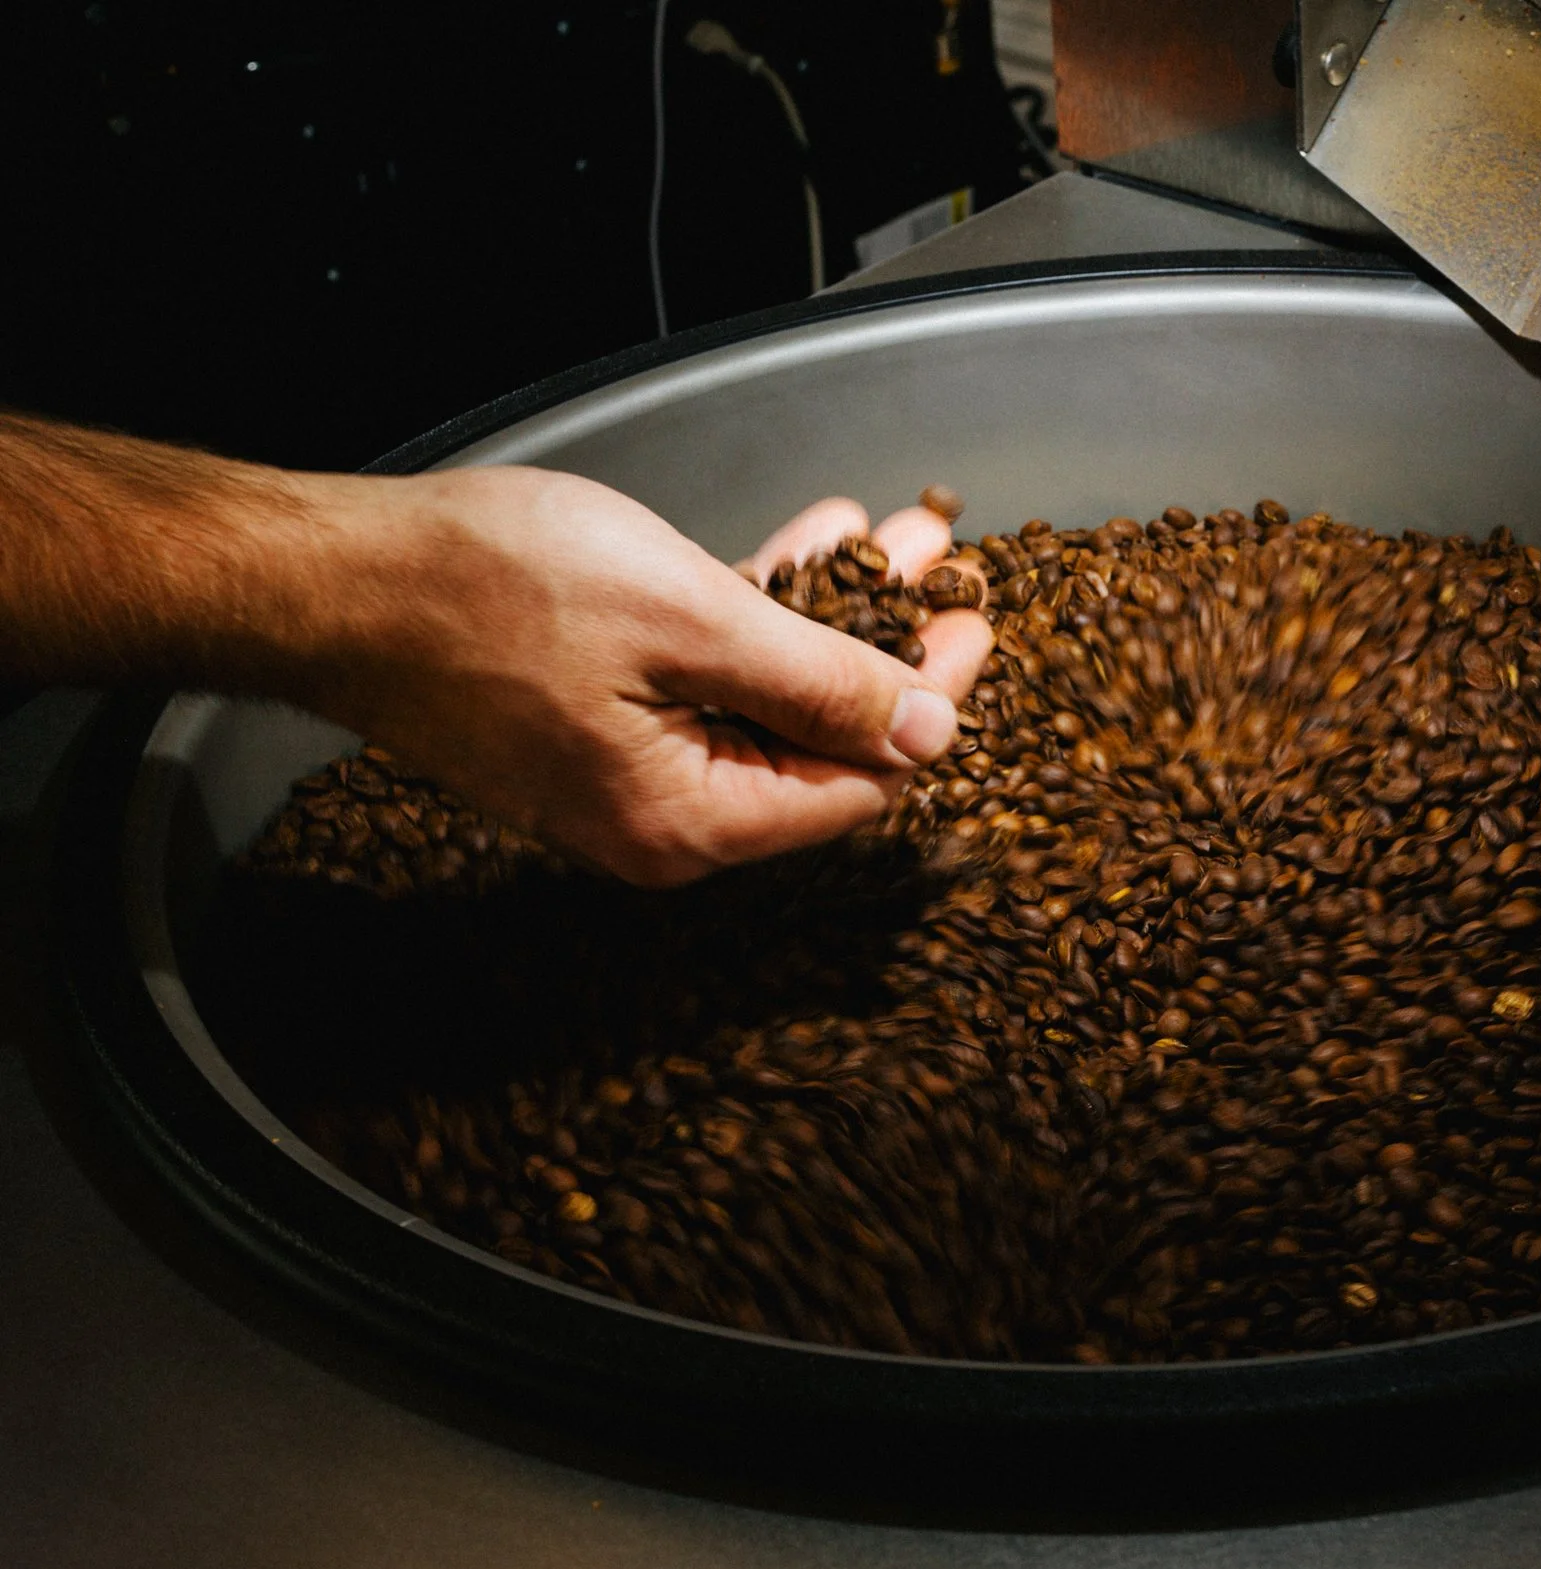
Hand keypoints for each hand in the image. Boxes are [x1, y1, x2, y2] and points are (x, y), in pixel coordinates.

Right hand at [298, 466, 991, 885]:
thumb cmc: (485, 591)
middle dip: (890, 645)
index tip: (975, 619)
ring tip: (895, 533)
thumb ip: (821, 685)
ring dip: (833, 611)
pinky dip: (759, 613)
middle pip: (820, 742)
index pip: (859, 785)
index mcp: (689, 825)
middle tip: (946, 565)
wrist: (326, 577)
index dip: (930, 704)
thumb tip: (929, 735)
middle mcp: (663, 822)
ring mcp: (625, 774)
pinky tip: (811, 543)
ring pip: (768, 696)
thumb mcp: (689, 621)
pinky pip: (705, 677)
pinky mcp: (593, 722)